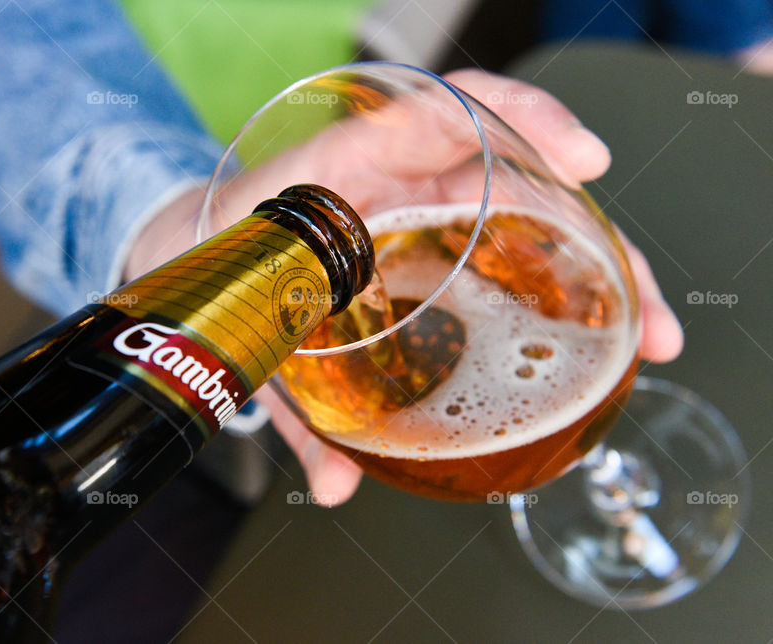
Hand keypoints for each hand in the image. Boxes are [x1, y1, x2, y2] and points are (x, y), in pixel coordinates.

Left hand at [127, 70, 683, 507]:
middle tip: (643, 313)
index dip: (523, 121)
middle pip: (525, 180)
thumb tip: (336, 485)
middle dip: (598, 238)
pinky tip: (592, 328)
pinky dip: (560, 278)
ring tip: (640, 335)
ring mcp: (428, 208)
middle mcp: (404, 180)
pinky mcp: (436, 238)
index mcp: (352, 170)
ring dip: (600, 268)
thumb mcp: (259, 329)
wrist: (205, 251)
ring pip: (534, 215)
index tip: (578, 158)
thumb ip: (296, 411)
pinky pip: (511, 243)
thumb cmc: (231, 267)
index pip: (449, 114)